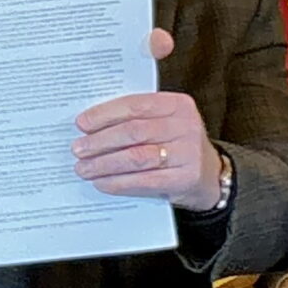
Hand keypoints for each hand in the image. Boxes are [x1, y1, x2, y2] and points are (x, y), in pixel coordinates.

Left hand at [73, 31, 223, 210]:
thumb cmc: (175, 144)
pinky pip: (144, 181)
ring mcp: (188, 153)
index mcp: (177, 104)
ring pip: (136, 157)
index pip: (135, 105)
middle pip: (133, 132)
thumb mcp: (163, 123)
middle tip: (78, 149)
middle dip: (100, 142)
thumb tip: (88, 126)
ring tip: (84, 168)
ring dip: (104, 164)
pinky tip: (102, 183)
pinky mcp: (185, 179)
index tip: (81, 124)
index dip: (104, 114)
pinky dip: (118, 183)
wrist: (209, 175)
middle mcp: (186, 125)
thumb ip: (135, 119)